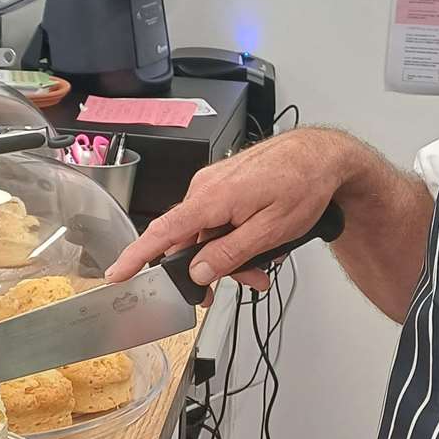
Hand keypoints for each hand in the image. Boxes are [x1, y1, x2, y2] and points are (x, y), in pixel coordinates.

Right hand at [105, 128, 355, 289]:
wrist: (322, 154)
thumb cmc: (303, 184)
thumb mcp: (270, 231)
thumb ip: (230, 253)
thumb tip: (198, 272)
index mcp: (210, 198)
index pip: (162, 232)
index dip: (136, 256)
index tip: (116, 275)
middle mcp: (205, 188)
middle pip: (189, 241)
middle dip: (212, 268)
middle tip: (246, 284)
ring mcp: (214, 184)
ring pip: (207, 233)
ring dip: (229, 254)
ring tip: (263, 268)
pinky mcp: (225, 184)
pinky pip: (218, 218)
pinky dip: (234, 236)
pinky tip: (260, 245)